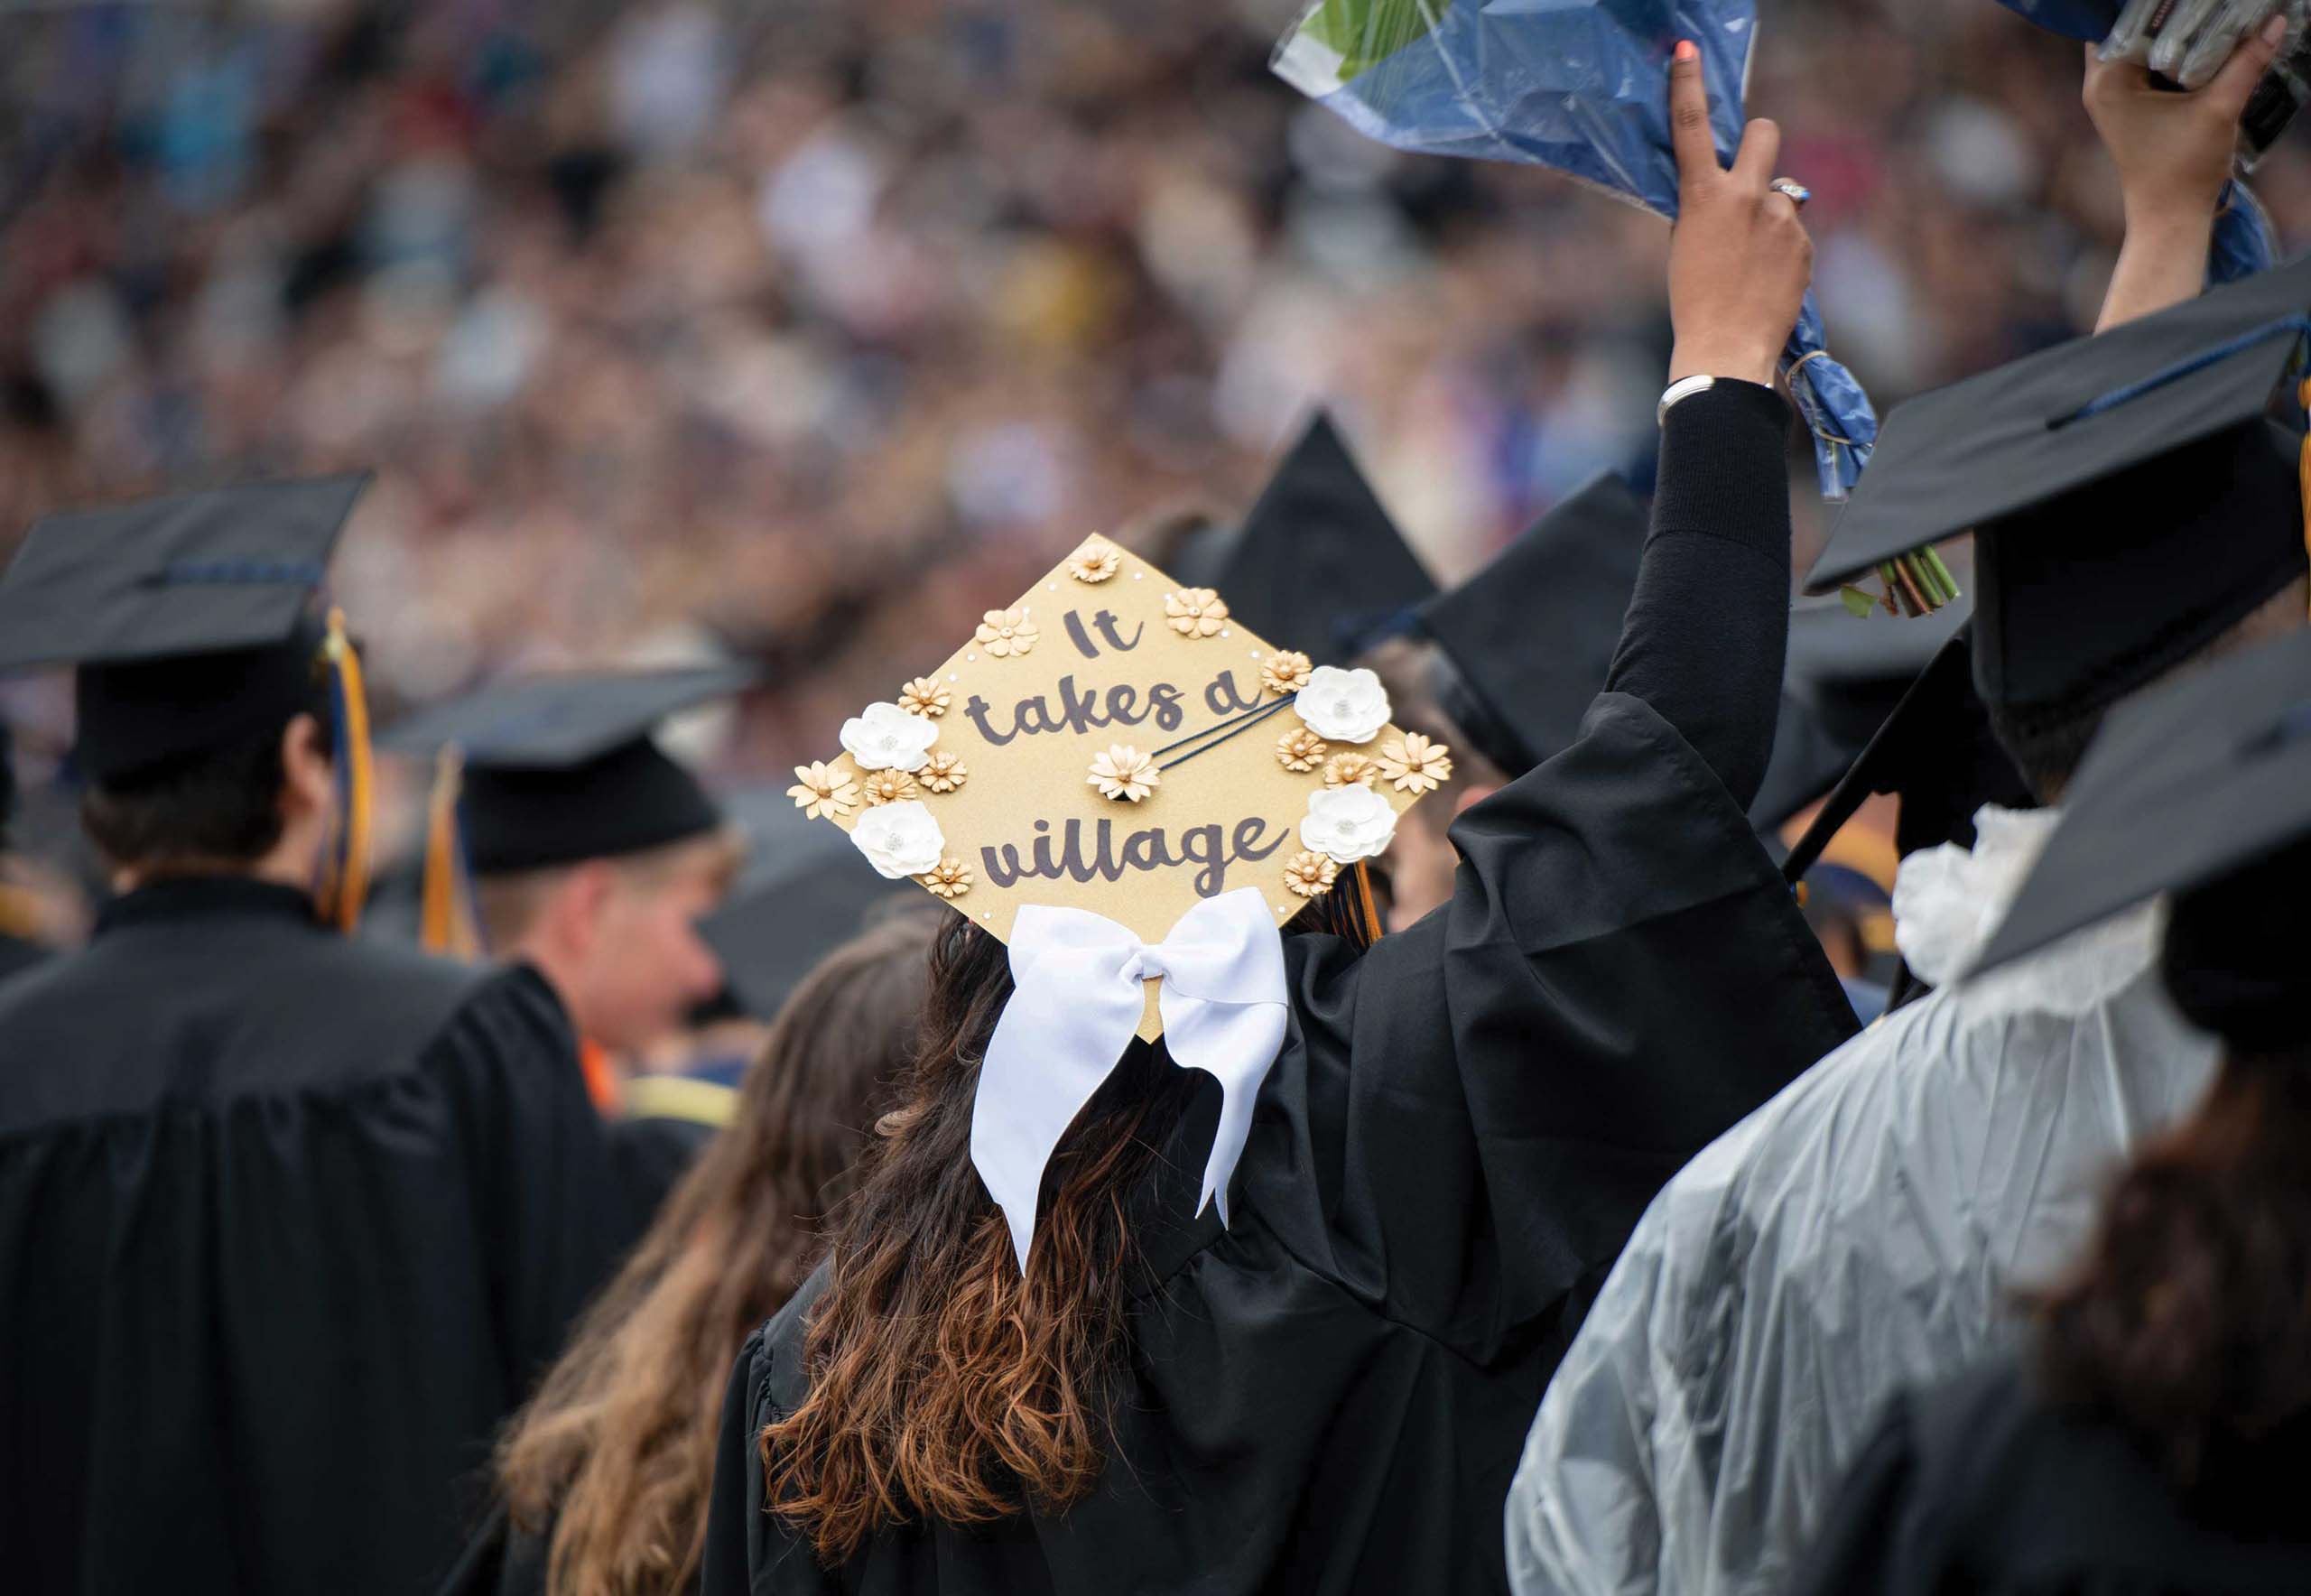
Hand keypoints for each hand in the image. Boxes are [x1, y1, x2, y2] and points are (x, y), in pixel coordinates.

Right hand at [1664, 40, 1811, 388]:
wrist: (1727, 348)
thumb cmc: (1693, 302)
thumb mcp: (1684, 245)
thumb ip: (1703, 207)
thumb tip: (1720, 191)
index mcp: (1706, 197)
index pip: (1694, 126)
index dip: (1688, 84)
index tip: (1686, 51)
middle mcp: (1749, 198)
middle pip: (1766, 134)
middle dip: (1757, 145)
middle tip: (1749, 175)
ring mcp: (1783, 220)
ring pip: (1783, 193)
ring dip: (1770, 213)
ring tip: (1752, 257)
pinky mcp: (1805, 246)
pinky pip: (1794, 232)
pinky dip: (1782, 248)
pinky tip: (1765, 279)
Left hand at [2083, 14, 2284, 227]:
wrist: (2170, 216)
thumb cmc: (2184, 169)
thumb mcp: (2220, 108)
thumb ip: (2247, 61)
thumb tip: (2276, 19)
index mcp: (2108, 80)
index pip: (2122, 18)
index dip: (2153, 2)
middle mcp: (2101, 84)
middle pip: (2129, 27)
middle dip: (2163, 12)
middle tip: (2197, 1)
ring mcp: (2113, 96)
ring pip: (2138, 44)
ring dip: (2168, 30)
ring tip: (2201, 11)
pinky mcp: (2129, 106)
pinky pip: (2146, 64)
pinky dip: (2169, 51)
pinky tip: (2198, 40)